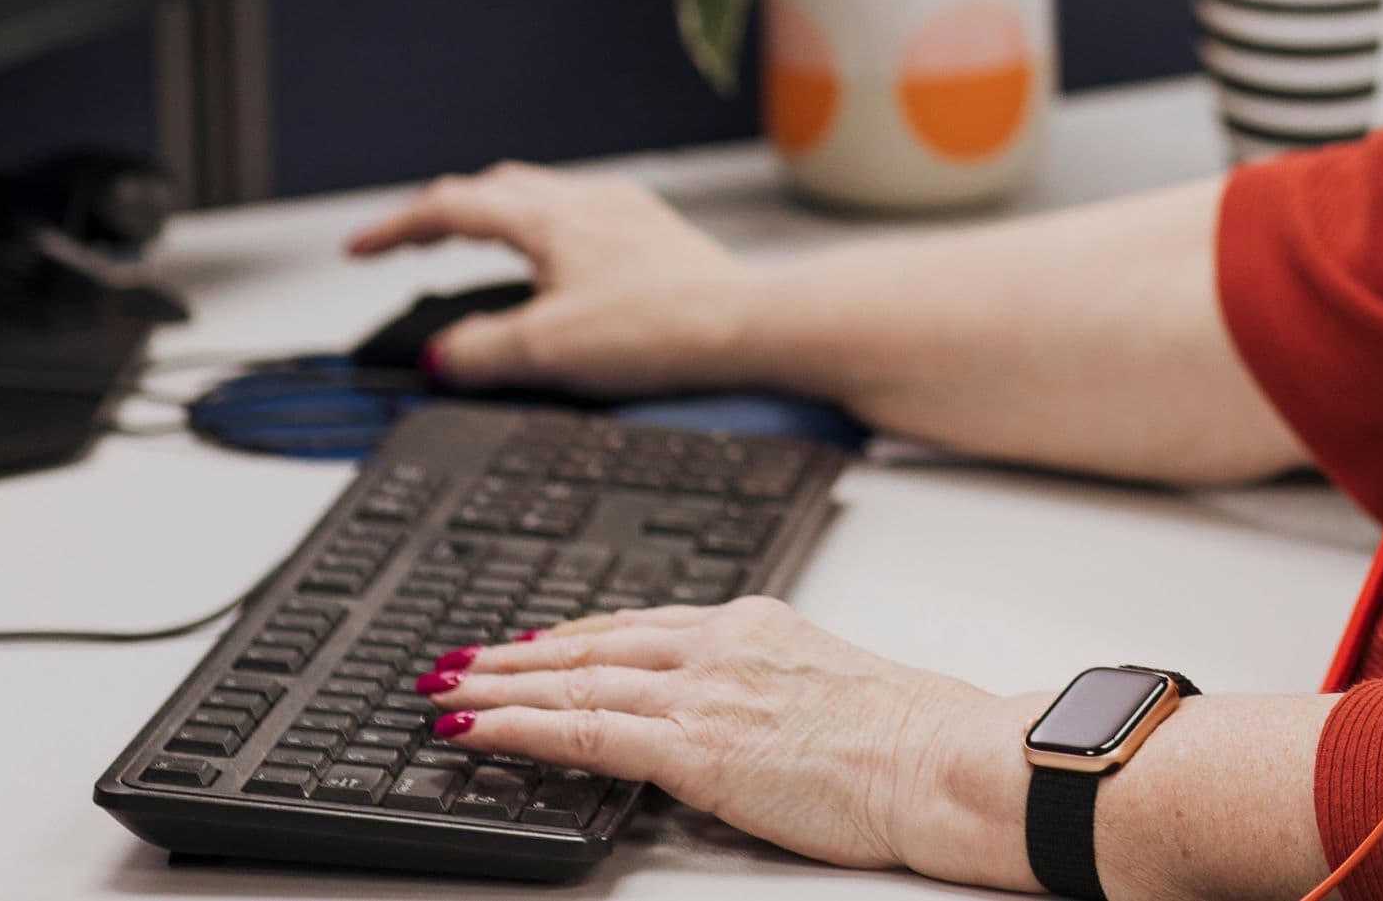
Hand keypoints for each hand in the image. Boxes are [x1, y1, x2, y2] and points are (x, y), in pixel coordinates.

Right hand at [343, 162, 750, 395]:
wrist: (754, 327)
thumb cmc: (666, 327)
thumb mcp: (547, 350)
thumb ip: (479, 352)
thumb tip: (441, 356)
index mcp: (551, 217)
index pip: (451, 207)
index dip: (395, 229)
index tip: (359, 248)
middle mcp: (590, 201)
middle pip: (495, 190)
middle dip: (443, 214)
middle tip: (409, 244)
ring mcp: (629, 214)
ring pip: (541, 198)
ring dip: (496, 218)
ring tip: (474, 250)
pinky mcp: (658, 238)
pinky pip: (580, 219)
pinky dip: (542, 235)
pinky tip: (555, 269)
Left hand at [427, 599, 1033, 885]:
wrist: (939, 758)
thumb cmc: (910, 737)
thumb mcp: (829, 686)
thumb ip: (767, 687)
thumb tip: (734, 716)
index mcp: (757, 625)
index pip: (640, 625)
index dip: (572, 637)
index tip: (530, 644)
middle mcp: (721, 646)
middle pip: (591, 645)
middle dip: (513, 656)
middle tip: (456, 661)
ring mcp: (703, 691)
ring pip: (572, 680)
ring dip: (495, 686)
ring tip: (443, 692)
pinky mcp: (693, 745)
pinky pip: (581, 730)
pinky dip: (517, 727)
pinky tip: (475, 729)